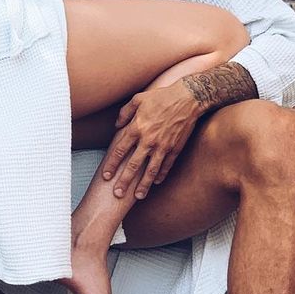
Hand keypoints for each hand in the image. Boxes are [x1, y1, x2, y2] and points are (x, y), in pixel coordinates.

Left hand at [100, 81, 202, 199]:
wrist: (187, 98)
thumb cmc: (161, 97)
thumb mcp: (138, 99)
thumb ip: (125, 113)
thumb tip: (117, 125)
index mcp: (137, 127)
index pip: (119, 150)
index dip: (112, 164)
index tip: (106, 175)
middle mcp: (148, 140)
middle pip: (133, 165)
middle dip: (124, 181)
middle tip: (117, 193)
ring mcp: (162, 146)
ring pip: (151, 170)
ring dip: (144, 185)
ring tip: (138, 196)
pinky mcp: (175, 148)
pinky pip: (166, 165)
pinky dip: (161, 175)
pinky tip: (156, 182)